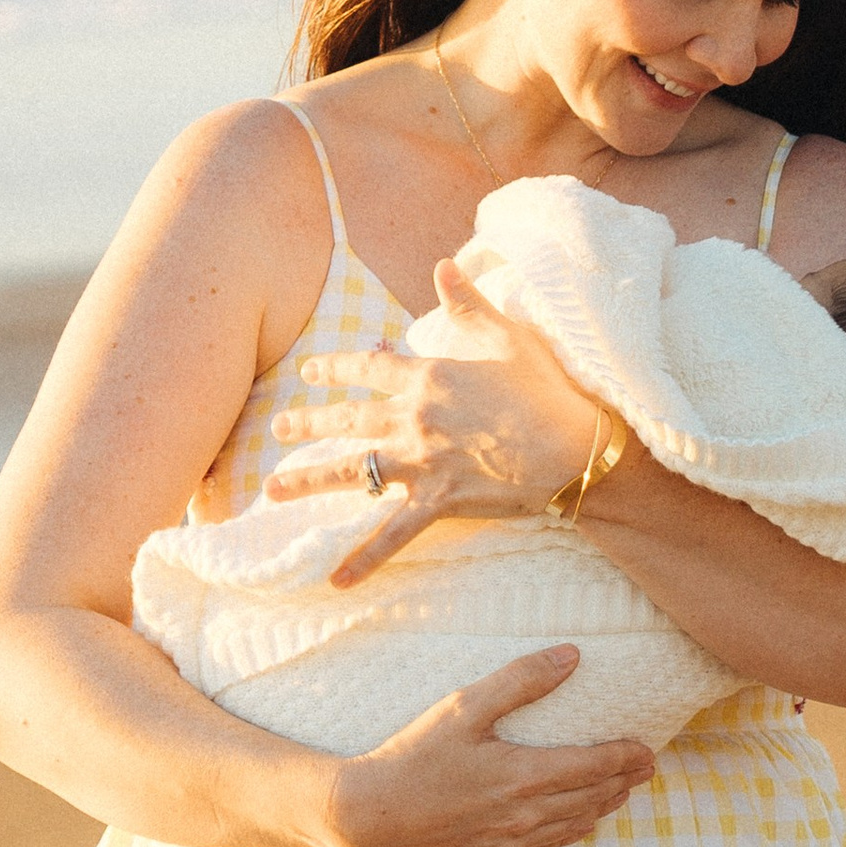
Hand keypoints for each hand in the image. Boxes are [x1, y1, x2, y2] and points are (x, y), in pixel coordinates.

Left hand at [266, 260, 603, 586]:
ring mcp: (422, 463)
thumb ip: (469, 303)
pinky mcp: (437, 502)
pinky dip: (365, 560)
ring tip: (272, 489)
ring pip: (354, 472)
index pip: (369, 368)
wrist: (573, 447)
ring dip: (309, 481)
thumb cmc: (545, 388)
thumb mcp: (507, 335)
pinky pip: (392, 535)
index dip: (337, 367)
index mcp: (428, 376)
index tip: (310, 371)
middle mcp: (414, 419)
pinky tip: (336, 581)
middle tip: (278, 429)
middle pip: (349, 420)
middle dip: (309, 423)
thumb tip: (443, 265)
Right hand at [322, 647, 654, 846]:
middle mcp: (524, 815)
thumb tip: (572, 655)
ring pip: (572, 825)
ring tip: (621, 793)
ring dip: (602, 807)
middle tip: (646, 769)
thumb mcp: (465, 707)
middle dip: (623, 781)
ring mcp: (508, 843)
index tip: (648, 750)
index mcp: (524, 776)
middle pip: (591, 798)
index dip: (626, 757)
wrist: (368, 817)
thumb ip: (521, 680)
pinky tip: (577, 824)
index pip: (596, 766)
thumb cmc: (414, 755)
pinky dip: (570, 832)